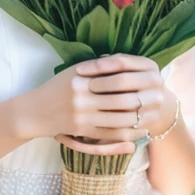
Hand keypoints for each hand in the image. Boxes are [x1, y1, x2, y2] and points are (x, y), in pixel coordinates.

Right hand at [54, 53, 177, 155]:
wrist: (35, 110)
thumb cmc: (57, 87)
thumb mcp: (74, 71)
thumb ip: (98, 67)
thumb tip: (125, 62)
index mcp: (82, 78)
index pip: (115, 78)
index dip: (136, 81)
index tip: (151, 80)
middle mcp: (82, 96)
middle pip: (122, 99)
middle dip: (143, 100)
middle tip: (158, 98)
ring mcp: (83, 115)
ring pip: (119, 118)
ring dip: (139, 117)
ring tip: (152, 113)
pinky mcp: (82, 130)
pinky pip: (111, 133)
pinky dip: (127, 132)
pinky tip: (138, 130)